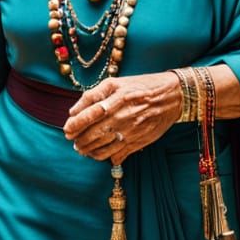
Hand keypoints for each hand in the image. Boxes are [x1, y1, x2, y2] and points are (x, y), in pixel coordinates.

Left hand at [63, 74, 181, 164]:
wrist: (172, 96)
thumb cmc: (140, 86)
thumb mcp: (115, 83)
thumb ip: (92, 95)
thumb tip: (73, 111)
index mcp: (116, 99)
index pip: (88, 115)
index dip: (74, 125)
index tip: (67, 129)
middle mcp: (122, 117)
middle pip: (93, 134)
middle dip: (79, 140)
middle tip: (73, 140)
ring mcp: (130, 132)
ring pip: (102, 148)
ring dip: (88, 150)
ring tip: (82, 148)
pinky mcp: (138, 143)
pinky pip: (115, 155)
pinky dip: (103, 156)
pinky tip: (97, 152)